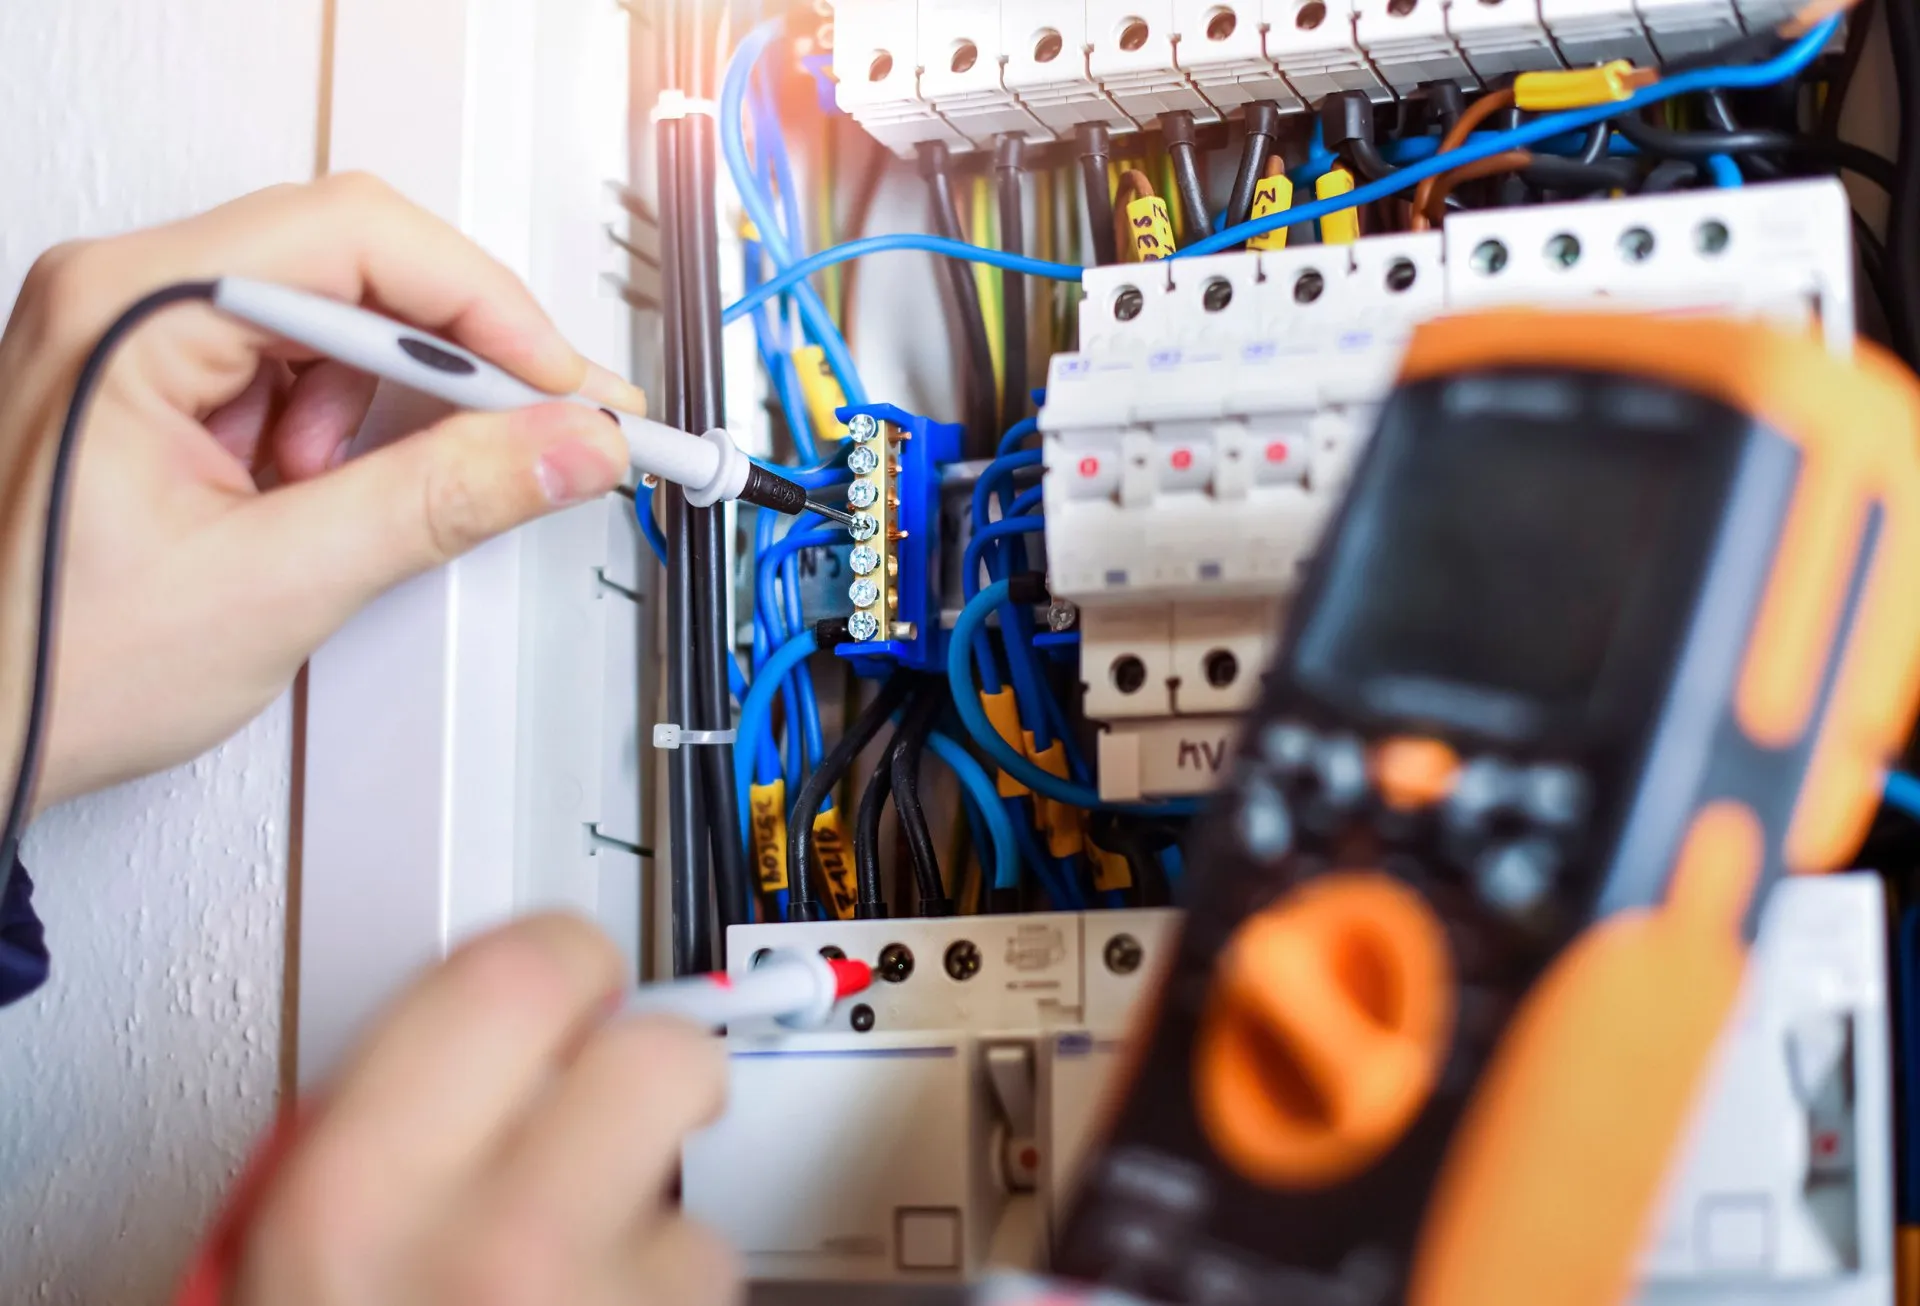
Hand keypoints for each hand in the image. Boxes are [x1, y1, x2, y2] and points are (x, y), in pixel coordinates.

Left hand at [0, 173, 642, 807]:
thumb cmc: (46, 666)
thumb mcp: (277, 583)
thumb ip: (442, 500)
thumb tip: (562, 446)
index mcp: (126, 308)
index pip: (356, 239)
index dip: (485, 309)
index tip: (564, 386)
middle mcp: (121, 295)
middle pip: (354, 261)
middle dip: (455, 356)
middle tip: (540, 424)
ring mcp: (136, 334)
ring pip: (335, 316)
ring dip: (387, 404)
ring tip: (351, 499)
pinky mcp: (158, 382)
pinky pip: (295, 367)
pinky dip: (341, 433)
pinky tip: (314, 497)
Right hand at [232, 914, 737, 1305]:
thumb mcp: (275, 1248)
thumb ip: (360, 1125)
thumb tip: (449, 1039)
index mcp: (360, 1195)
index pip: (517, 972)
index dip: (561, 958)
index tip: (573, 973)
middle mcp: (495, 1248)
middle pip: (656, 1051)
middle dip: (652, 1055)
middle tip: (628, 1084)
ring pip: (695, 1186)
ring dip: (654, 1206)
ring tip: (584, 1255)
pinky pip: (706, 1276)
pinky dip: (666, 1290)